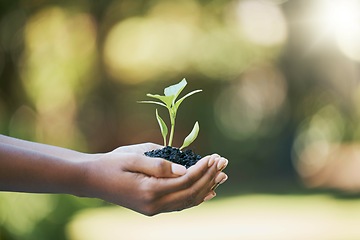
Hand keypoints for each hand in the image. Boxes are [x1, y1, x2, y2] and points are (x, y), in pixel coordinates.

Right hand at [81, 147, 227, 215]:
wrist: (92, 180)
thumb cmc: (111, 163)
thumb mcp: (133, 157)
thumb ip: (159, 164)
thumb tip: (185, 169)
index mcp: (149, 190)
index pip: (185, 181)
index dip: (202, 169)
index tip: (215, 156)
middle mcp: (154, 205)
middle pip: (191, 193)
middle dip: (209, 177)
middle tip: (223, 162)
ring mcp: (153, 209)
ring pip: (188, 201)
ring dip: (206, 188)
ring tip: (222, 176)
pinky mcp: (153, 208)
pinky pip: (179, 205)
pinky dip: (195, 197)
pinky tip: (207, 191)